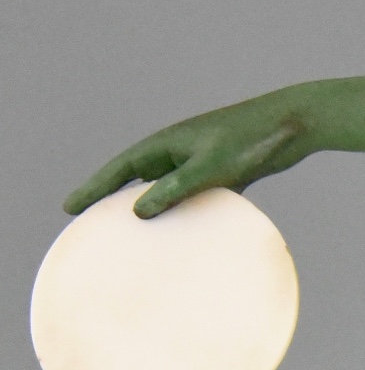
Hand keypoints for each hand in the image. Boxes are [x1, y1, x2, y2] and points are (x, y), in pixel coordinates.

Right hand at [64, 90, 311, 219]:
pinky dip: (188, 217)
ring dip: (153, 213)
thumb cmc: (250, 141)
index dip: (92, 190)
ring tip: (137, 242)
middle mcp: (177, 152)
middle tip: (91, 228)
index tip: (68, 209)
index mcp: (165, 145)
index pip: (118, 171)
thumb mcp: (210, 168)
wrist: (292, 127)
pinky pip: (196, 200)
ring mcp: (200, 163)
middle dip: (113, 202)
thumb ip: (176, 188)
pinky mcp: (224, 175)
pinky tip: (191, 241)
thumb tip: (138, 212)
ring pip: (167, 192)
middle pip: (136, 182)